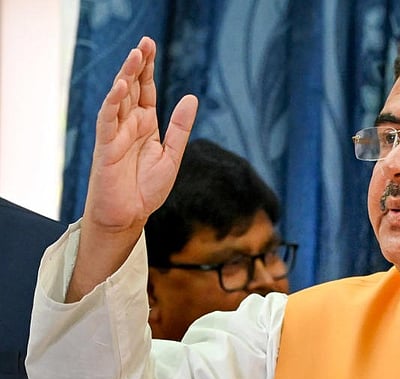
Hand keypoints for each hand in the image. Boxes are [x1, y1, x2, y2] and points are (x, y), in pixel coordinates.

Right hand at [67, 37, 197, 301]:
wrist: (130, 215)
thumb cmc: (147, 188)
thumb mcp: (172, 155)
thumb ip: (180, 127)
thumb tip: (192, 97)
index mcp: (146, 125)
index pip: (146, 90)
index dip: (148, 69)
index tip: (150, 46)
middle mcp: (129, 125)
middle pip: (133, 88)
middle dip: (137, 65)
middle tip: (144, 42)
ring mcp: (116, 134)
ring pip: (119, 99)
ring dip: (126, 77)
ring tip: (135, 55)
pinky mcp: (106, 147)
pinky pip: (108, 121)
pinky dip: (113, 103)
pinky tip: (122, 87)